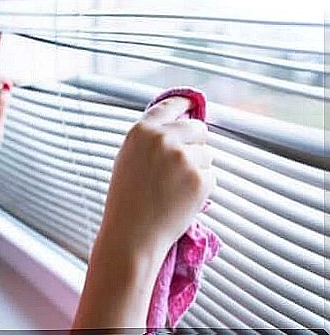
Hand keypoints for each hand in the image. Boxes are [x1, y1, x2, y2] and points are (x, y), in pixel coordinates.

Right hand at [73, 97, 214, 327]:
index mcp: (142, 131)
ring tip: (174, 188)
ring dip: (197, 168)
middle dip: (195, 143)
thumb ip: (151, 139)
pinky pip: (211, 176)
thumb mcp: (128, 158)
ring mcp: (184, 158)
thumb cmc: (126, 200)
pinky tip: (181, 199)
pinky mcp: (200, 179)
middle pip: (198, 128)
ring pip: (206, 154)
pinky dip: (201, 188)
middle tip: (181, 165)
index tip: (193, 104)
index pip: (172, 105)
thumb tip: (179, 125)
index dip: (186, 104)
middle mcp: (164, 139)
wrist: (131, 234)